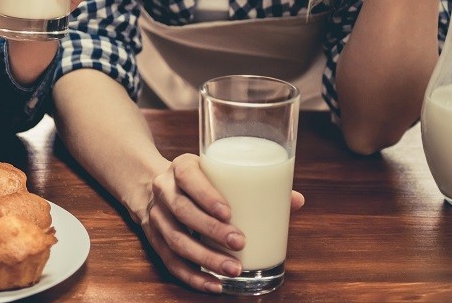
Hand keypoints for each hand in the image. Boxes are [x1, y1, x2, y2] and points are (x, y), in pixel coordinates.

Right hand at [140, 153, 304, 292]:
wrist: (161, 187)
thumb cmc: (201, 180)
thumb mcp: (219, 172)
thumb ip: (255, 185)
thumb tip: (296, 200)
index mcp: (181, 167)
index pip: (189, 177)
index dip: (206, 195)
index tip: (229, 212)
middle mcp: (164, 190)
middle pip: (182, 211)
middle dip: (211, 230)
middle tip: (239, 242)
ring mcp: (156, 216)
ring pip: (175, 239)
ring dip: (205, 257)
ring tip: (233, 269)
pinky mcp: (155, 240)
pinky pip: (170, 262)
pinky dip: (192, 276)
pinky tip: (214, 284)